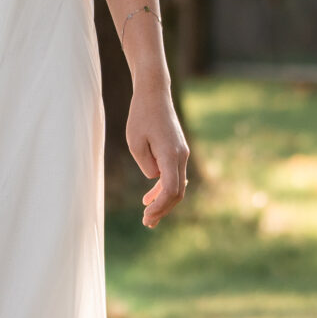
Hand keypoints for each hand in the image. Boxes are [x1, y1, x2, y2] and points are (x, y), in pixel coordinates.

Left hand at [126, 79, 188, 228]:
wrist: (154, 94)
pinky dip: (163, 189)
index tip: (146, 216)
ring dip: (163, 202)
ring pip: (177, 185)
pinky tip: (148, 198)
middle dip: (163, 210)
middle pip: (177, 192)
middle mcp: (181, 156)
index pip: (171, 190)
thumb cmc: (141, 115)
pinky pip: (173, 176)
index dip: (160, 207)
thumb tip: (154, 179)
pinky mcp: (177, 151)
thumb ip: (146, 165)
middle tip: (146, 223)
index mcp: (171, 155)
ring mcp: (181, 153)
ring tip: (148, 217)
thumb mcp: (135, 142)